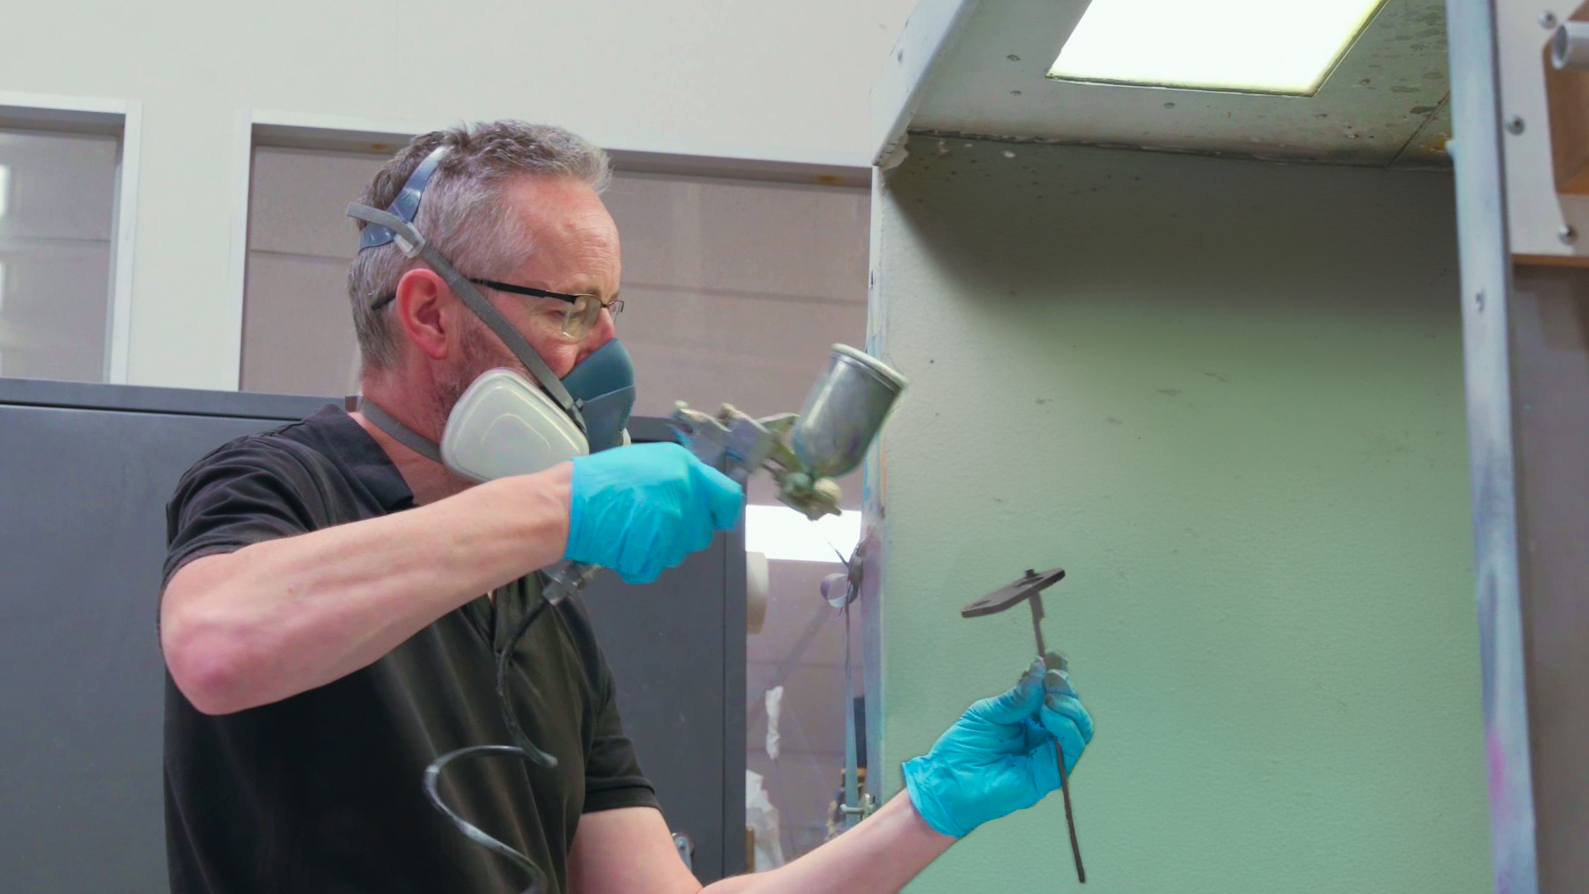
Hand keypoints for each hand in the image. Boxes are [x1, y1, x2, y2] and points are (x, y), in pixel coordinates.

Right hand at [564, 442, 744, 582]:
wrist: (568, 504)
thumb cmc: (602, 479)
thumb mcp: (650, 460)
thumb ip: (680, 476)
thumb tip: (698, 494)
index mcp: (687, 471)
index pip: (728, 498)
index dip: (721, 509)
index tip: (713, 515)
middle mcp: (686, 500)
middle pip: (702, 531)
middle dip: (682, 530)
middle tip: (652, 519)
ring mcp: (672, 530)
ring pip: (679, 551)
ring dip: (661, 546)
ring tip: (632, 528)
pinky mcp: (655, 555)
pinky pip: (656, 565)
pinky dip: (640, 561)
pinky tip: (623, 543)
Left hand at [902, 656, 1093, 837]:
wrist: (948, 782)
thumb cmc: (963, 747)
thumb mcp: (987, 712)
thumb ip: (1016, 697)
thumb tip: (1040, 669)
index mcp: (1028, 715)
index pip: (1053, 691)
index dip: (1058, 673)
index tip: (1054, 656)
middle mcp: (1043, 733)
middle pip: (1071, 706)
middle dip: (1065, 688)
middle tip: (1052, 676)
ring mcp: (1049, 753)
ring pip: (1080, 727)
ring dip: (1070, 707)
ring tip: (1049, 697)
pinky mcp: (1051, 774)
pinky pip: (1072, 749)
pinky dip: (1066, 728)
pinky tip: (1049, 714)